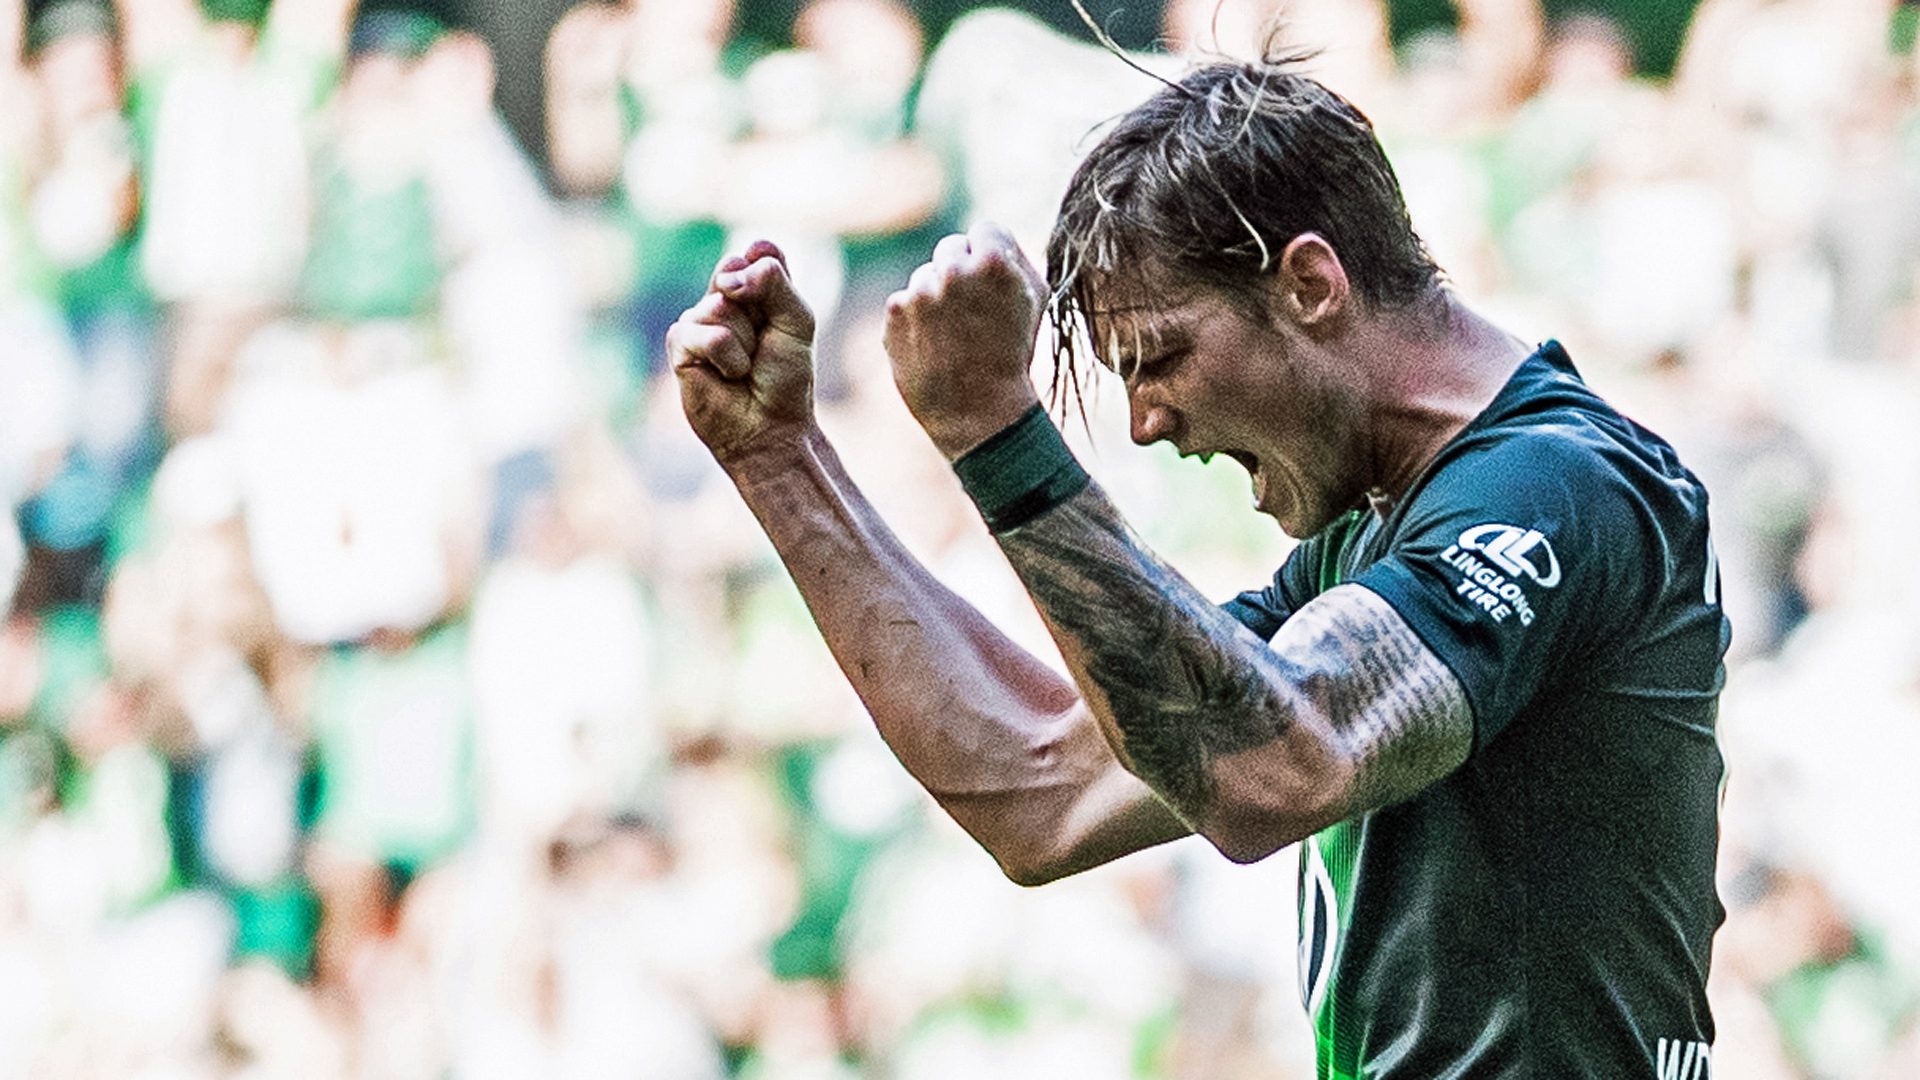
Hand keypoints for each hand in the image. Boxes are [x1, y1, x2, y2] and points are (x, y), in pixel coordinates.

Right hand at [667, 241, 817, 464]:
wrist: (771, 426)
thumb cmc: (786, 377)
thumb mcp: (796, 321)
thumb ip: (774, 283)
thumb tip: (730, 274)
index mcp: (753, 287)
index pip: (757, 253)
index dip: (767, 271)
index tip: (779, 310)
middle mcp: (722, 297)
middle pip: (733, 271)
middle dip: (758, 309)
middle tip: (763, 342)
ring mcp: (698, 319)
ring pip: (718, 306)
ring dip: (744, 342)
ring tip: (745, 366)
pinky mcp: (680, 345)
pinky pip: (704, 335)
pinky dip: (727, 358)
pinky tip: (729, 376)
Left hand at [884, 222, 1045, 458]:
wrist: (977, 412)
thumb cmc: (1013, 355)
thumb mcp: (1034, 302)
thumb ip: (1016, 258)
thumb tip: (991, 238)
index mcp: (993, 261)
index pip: (987, 230)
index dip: (992, 255)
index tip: (992, 281)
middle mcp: (953, 269)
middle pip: (952, 247)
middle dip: (961, 271)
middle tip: (972, 312)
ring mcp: (920, 291)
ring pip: (926, 276)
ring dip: (936, 297)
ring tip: (954, 335)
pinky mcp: (895, 313)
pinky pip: (905, 302)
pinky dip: (915, 320)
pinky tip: (933, 345)